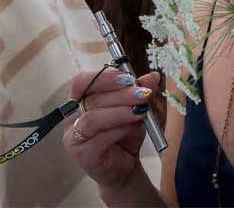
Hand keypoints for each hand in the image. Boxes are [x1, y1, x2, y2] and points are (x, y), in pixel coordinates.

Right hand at [62, 68, 159, 190]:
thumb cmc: (125, 134)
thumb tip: (153, 76)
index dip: (104, 77)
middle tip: (145, 94)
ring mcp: (73, 137)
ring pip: (93, 119)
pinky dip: (119, 130)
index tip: (129, 78)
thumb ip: (141, 92)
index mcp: (81, 101)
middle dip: (122, 94)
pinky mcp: (81, 154)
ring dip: (120, 112)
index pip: (82, 82)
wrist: (126, 166)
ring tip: (141, 111)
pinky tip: (133, 128)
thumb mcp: (136, 109)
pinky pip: (98, 138)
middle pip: (92, 99)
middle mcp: (72, 117)